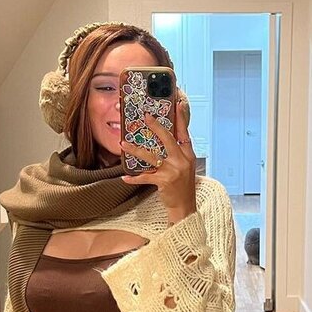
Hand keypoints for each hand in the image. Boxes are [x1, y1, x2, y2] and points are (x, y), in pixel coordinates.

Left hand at [119, 98, 196, 217]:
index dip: (181, 119)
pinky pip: (145, 177)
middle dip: (156, 126)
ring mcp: (173, 170)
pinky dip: (134, 178)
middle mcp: (182, 160)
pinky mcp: (164, 181)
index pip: (184, 133)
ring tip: (123, 144)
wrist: (184, 207)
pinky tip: (125, 178)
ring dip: (135, 150)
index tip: (177, 104)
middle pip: (168, 139)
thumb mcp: (184, 168)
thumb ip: (177, 154)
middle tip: (146, 116)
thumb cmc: (182, 187)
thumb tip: (164, 141)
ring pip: (151, 156)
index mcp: (188, 155)